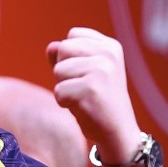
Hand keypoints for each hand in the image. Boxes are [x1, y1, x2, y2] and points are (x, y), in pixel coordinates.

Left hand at [46, 27, 141, 164]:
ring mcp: (101, 71)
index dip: (70, 56)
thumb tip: (50, 46)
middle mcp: (108, 54)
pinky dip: (64, 103)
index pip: (72, 35)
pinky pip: (58, 91)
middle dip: (64, 71)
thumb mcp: (84, 72)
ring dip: (64, 88)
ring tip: (83, 97)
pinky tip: (83, 107)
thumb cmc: (97, 100)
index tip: (87, 73)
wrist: (117, 131)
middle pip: (63, 49)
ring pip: (58, 71)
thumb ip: (66, 56)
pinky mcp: (90, 90)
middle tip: (83, 87)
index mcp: (110, 46)